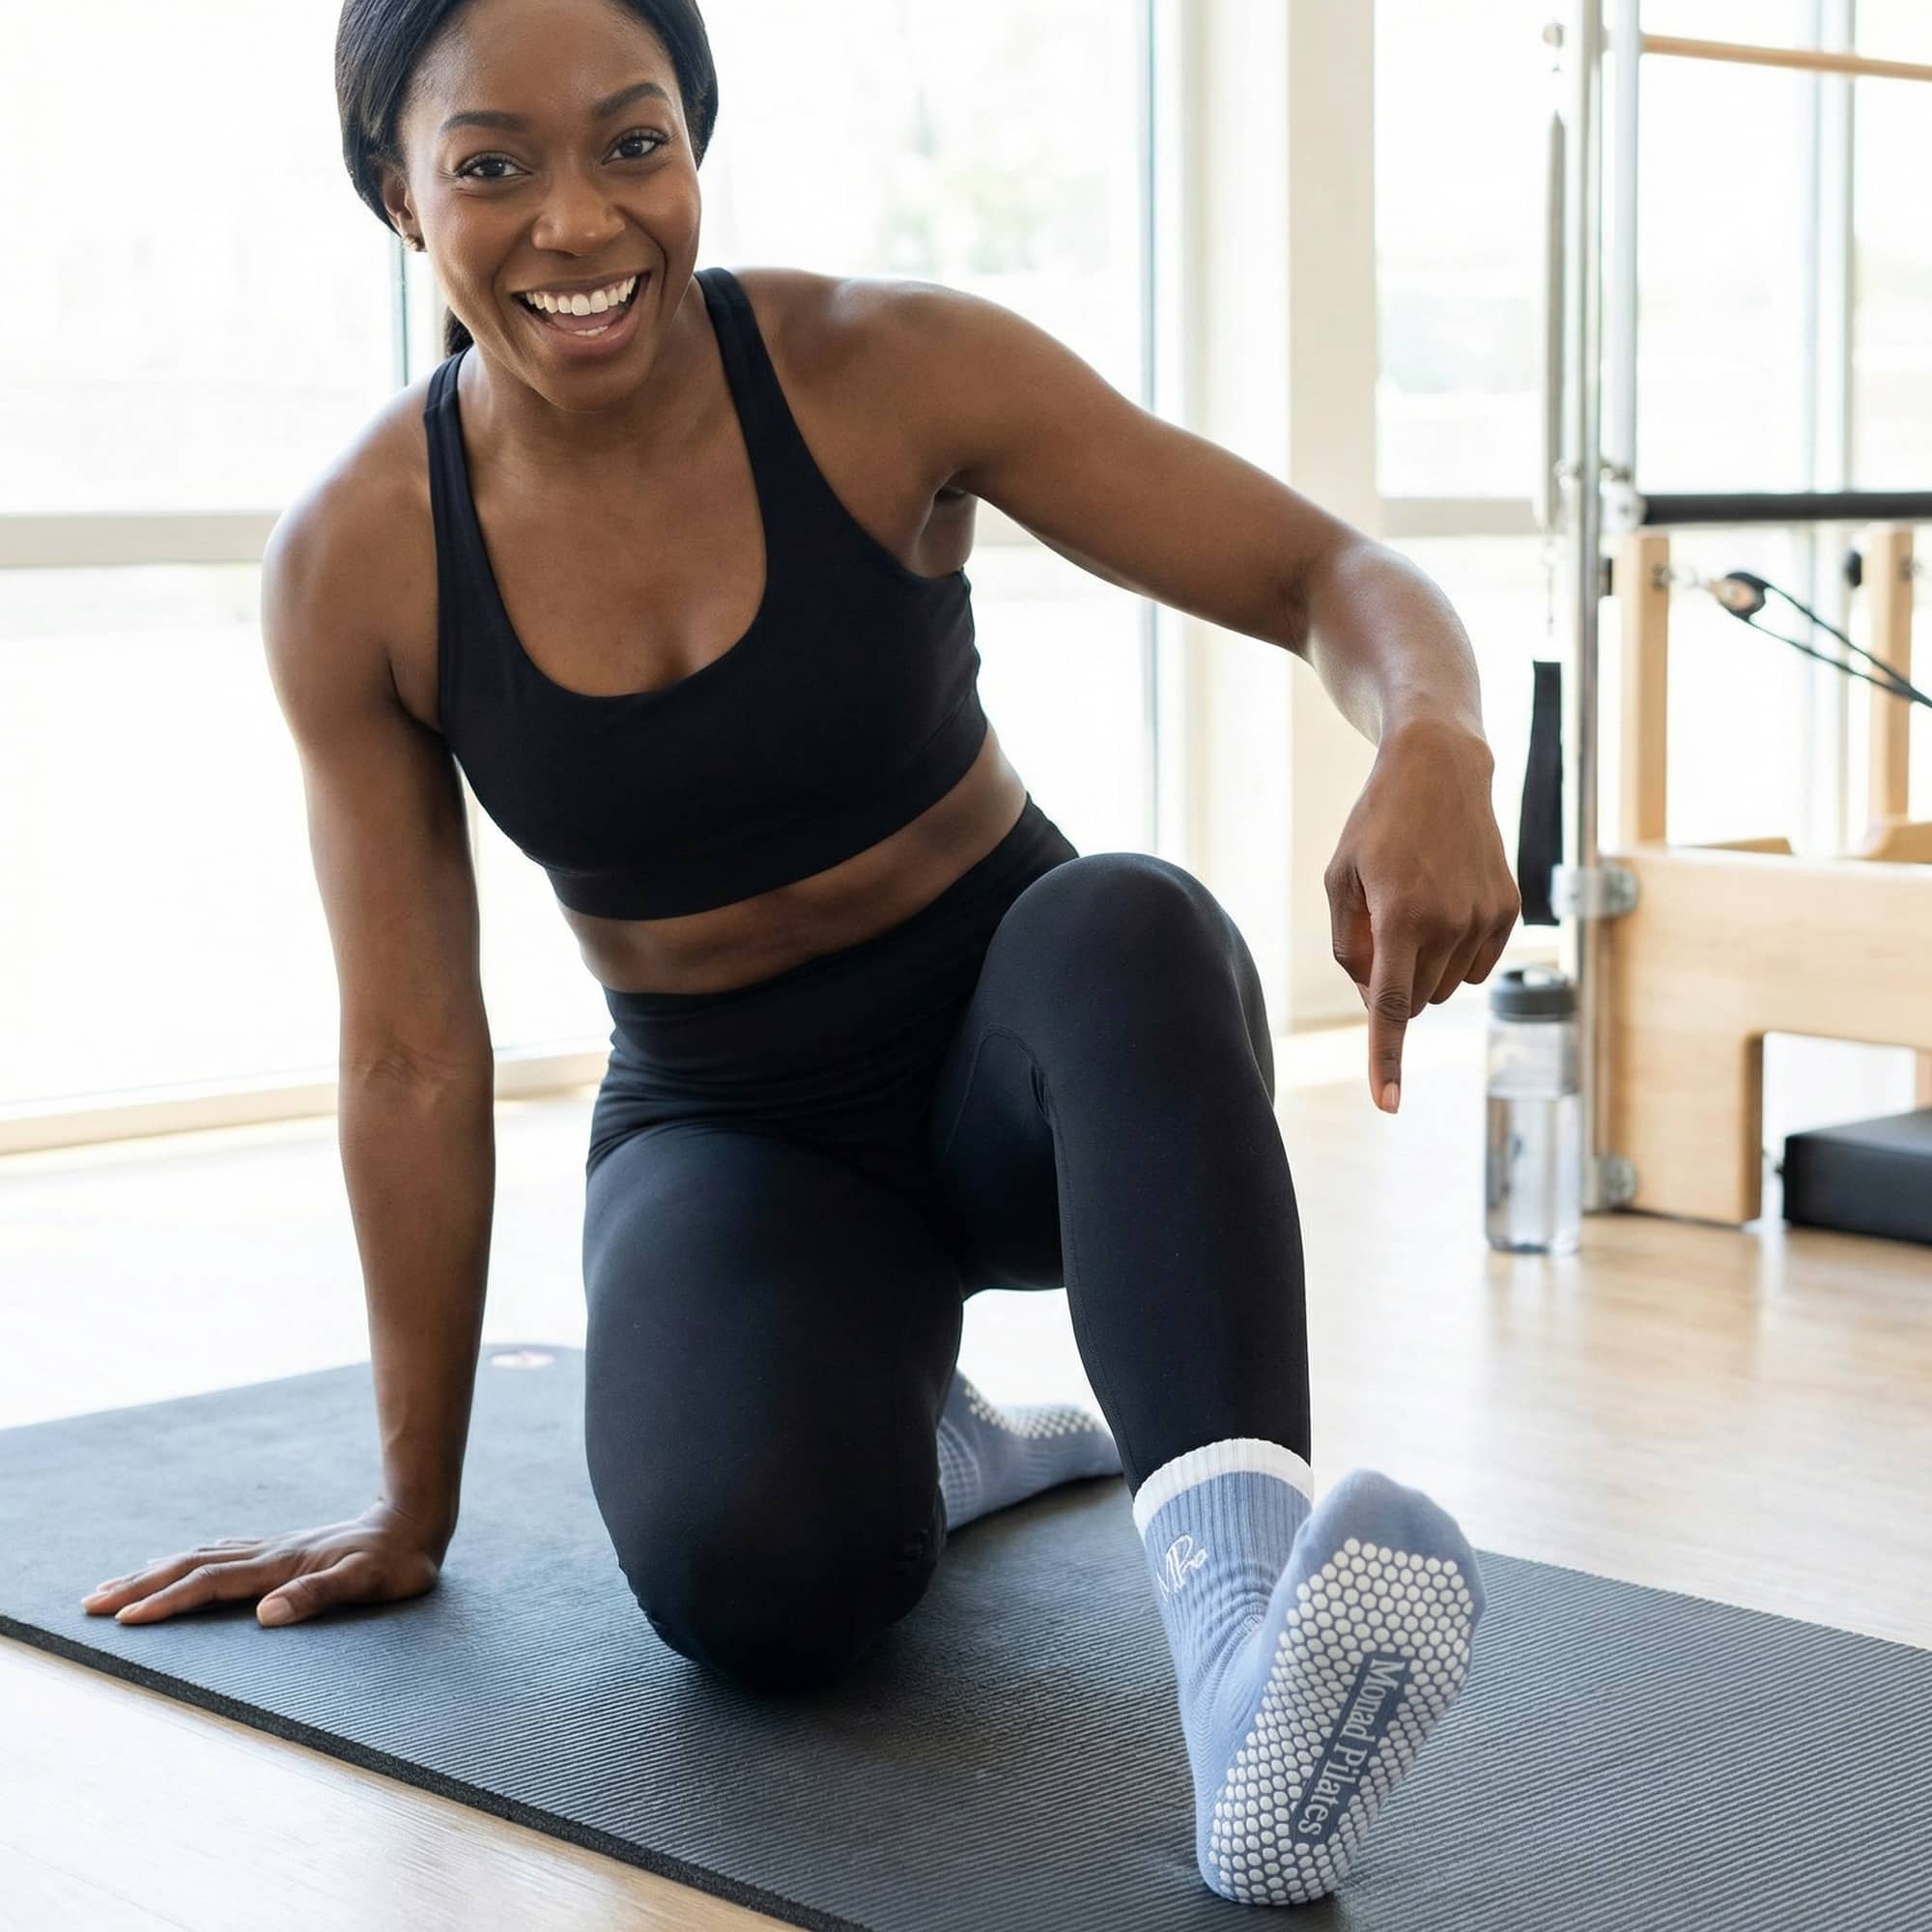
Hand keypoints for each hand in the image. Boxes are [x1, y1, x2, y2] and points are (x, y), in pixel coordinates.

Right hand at [78, 1499, 448, 1627]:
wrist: (417, 1518)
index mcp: (281, 1566)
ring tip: (116, 1585)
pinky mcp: (283, 1549)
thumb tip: (266, 1615)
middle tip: (89, 1603)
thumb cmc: (397, 1560)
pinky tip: (181, 1564)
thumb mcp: (368, 1582)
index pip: (210, 1584)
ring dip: (156, 1571)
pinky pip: (221, 1554)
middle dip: (140, 1585)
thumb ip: (318, 1596)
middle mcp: (269, 1554)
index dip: (168, 1602)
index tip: (125, 1620)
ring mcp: (274, 1549)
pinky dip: (188, 1561)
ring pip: (201, 1557)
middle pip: (191, 1567)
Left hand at [1325, 719, 1521, 1112]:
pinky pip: (1475, 968)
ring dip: (1423, 969)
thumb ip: (1350, 946)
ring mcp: (1485, 919)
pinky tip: (1445, 906)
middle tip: (1379, 930)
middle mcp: (1449, 923)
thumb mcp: (1340, 880)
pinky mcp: (1508, 912)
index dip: (1386, 1060)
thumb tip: (1373, 998)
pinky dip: (1453, 955)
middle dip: (1391, 986)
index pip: (1389, 1008)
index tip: (1387, 1104)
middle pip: (1412, 1002)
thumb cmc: (1376, 825)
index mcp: (1400, 917)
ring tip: (1413, 906)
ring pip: (1444, 989)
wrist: (1440, 769)